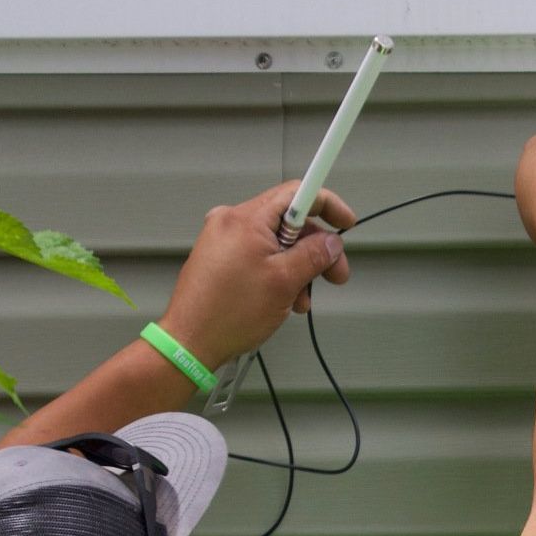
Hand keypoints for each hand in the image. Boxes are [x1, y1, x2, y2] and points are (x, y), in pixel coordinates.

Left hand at [158, 181, 357, 367]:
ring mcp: (223, 239)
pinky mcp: (219, 257)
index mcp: (246, 218)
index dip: (327, 205)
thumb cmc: (228, 314)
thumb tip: (332, 243)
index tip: (345, 222)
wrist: (190, 342)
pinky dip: (277, 272)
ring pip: (275, 242)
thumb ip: (313, 255)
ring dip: (296, 267)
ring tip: (299, 299)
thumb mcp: (284, 282)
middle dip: (315, 249)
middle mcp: (231, 221)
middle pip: (288, 221)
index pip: (296, 193)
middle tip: (334, 275)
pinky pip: (258, 255)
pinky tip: (282, 298)